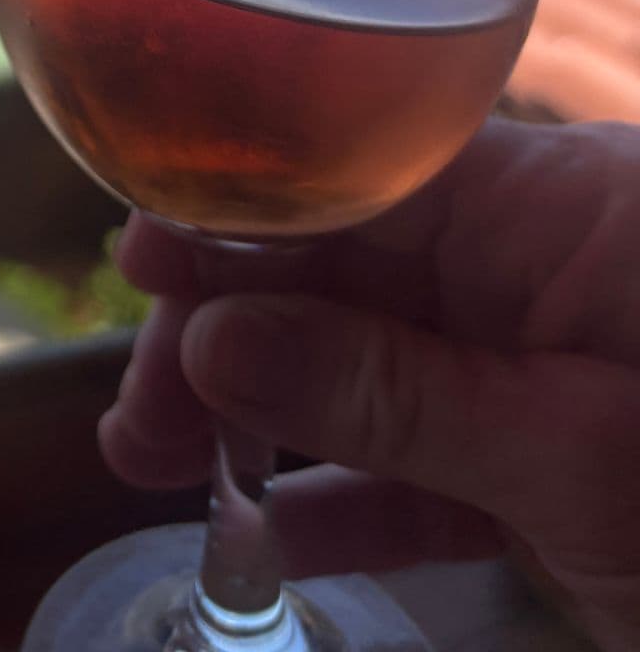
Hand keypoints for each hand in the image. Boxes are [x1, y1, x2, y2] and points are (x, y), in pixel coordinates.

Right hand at [100, 119, 639, 651]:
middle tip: (136, 413)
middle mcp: (540, 265)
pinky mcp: (549, 462)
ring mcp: (541, 363)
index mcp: (558, 209)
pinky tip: (266, 536)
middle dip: (227, 332)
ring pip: (367, 366)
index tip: (139, 260)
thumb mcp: (574, 454)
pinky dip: (346, 497)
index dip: (239, 208)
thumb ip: (394, 397)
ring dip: (261, 417)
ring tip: (154, 463)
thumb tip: (210, 341)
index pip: (362, 173)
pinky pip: (424, 462)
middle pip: (344, 271)